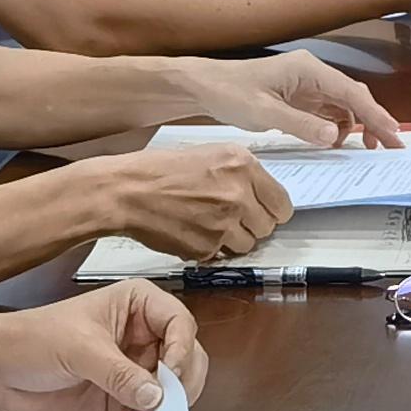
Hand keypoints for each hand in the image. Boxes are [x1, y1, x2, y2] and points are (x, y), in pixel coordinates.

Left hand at [0, 280, 206, 410]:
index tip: (169, 374)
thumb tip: (158, 398)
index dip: (182, 348)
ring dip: (169, 406)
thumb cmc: (35, 341)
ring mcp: (136, 370)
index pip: (180, 322)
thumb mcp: (79, 349)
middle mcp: (145, 336)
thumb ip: (119, 373)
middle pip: (188, 356)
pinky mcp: (123, 400)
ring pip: (174, 388)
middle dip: (183, 380)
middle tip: (167, 403)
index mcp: (139, 305)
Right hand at [81, 143, 291, 261]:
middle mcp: (239, 194)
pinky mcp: (206, 247)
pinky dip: (211, 249)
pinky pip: (222, 255)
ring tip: (209, 224)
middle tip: (231, 218)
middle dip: (252, 225)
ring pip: (247, 245)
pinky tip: (193, 231)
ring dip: (233, 240)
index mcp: (244, 165)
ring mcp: (223, 223)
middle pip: (268, 227)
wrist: (128, 191)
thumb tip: (265, 194)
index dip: (273, 210)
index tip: (263, 212)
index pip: (282, 203)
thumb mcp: (211, 154)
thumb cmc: (164, 170)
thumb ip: (243, 172)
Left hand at [185, 50, 401, 150]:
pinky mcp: (299, 96)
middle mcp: (313, 73)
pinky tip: (336, 142)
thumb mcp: (264, 112)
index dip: (375, 114)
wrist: (204, 87)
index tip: (394, 134)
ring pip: (344, 105)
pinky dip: (337, 127)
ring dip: (358, 125)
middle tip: (391, 147)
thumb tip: (335, 138)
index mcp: (309, 69)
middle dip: (374, 121)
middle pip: (354, 97)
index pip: (352, 92)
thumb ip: (301, 124)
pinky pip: (328, 111)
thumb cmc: (230, 93)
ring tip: (368, 149)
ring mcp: (307, 84)